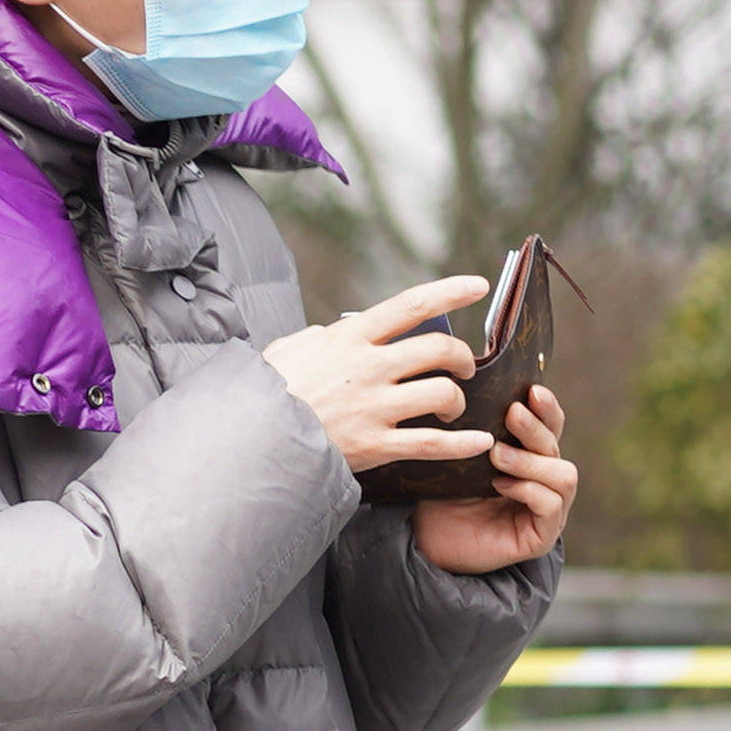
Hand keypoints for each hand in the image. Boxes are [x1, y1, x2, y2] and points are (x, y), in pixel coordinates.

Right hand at [265, 274, 497, 485]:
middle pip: (440, 350)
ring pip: (442, 394)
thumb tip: (329, 334)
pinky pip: (433, 444)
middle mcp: (368, 368)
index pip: (410, 305)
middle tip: (463, 367)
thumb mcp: (288, 351)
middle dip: (462, 357)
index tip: (479, 285)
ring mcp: (374, 407)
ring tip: (450, 408)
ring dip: (457, 401)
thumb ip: (316, 338)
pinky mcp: (376, 445)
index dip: (450, 291)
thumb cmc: (267, 393)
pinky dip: (462, 444)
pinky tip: (479, 443)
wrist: (251, 439)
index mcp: (349, 339)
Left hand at [408, 381, 573, 578]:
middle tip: (511, 414)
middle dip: (535, 428)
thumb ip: (477, 427)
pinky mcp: (541, 536)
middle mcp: (544, 481)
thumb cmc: (441, 495)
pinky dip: (529, 490)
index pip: (551, 427)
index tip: (532, 390)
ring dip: (530, 461)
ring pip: (563, 475)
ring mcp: (548, 510)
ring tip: (496, 455)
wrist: (425, 539)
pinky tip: (500, 485)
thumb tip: (475, 382)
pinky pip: (551, 504)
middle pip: (556, 446)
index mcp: (530, 457)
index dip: (547, 408)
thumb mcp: (459, 454)